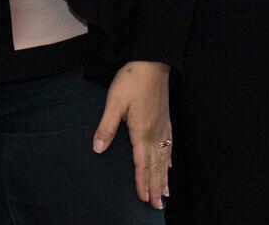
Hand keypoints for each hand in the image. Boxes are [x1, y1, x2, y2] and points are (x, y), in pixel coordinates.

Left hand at [94, 60, 171, 208]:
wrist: (152, 61)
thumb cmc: (132, 80)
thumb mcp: (114, 102)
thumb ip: (107, 126)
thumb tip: (98, 148)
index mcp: (141, 131)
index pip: (142, 163)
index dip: (142, 182)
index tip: (143, 199)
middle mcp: (155, 133)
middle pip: (156, 166)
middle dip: (156, 187)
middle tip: (158, 206)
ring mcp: (162, 126)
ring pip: (164, 158)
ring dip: (164, 177)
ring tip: (166, 194)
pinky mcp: (165, 119)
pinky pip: (169, 145)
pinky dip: (169, 159)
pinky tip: (170, 166)